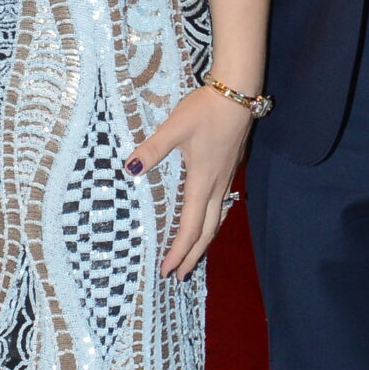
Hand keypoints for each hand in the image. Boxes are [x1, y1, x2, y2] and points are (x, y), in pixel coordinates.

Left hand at [125, 84, 252, 279]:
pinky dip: (212, 223)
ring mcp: (226, 178)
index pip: (190, 227)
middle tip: (180, 277)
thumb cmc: (206, 109)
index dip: (179, 251)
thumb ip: (153, 148)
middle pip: (207, 231)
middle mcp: (216, 185)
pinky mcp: (230, 169)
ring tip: (193, 257)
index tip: (167, 270)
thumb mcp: (175, 127)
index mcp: (202, 181)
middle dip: (193, 256)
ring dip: (204, 242)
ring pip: (217, 219)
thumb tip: (130, 168)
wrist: (239, 92)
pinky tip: (207, 221)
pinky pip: (221, 206)